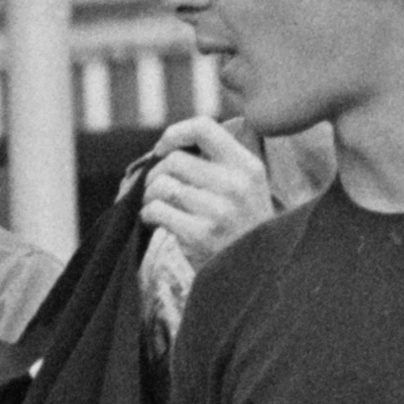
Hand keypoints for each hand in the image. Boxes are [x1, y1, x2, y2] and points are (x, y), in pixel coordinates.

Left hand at [134, 117, 272, 275]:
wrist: (256, 275)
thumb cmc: (244, 228)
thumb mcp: (249, 188)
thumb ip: (220, 162)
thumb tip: (168, 144)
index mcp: (248, 167)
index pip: (204, 128)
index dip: (175, 134)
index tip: (164, 148)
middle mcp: (236, 185)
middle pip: (174, 160)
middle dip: (156, 173)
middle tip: (157, 188)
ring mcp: (218, 211)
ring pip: (161, 185)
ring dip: (149, 195)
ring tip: (155, 205)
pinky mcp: (200, 235)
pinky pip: (156, 210)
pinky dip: (148, 214)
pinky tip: (155, 221)